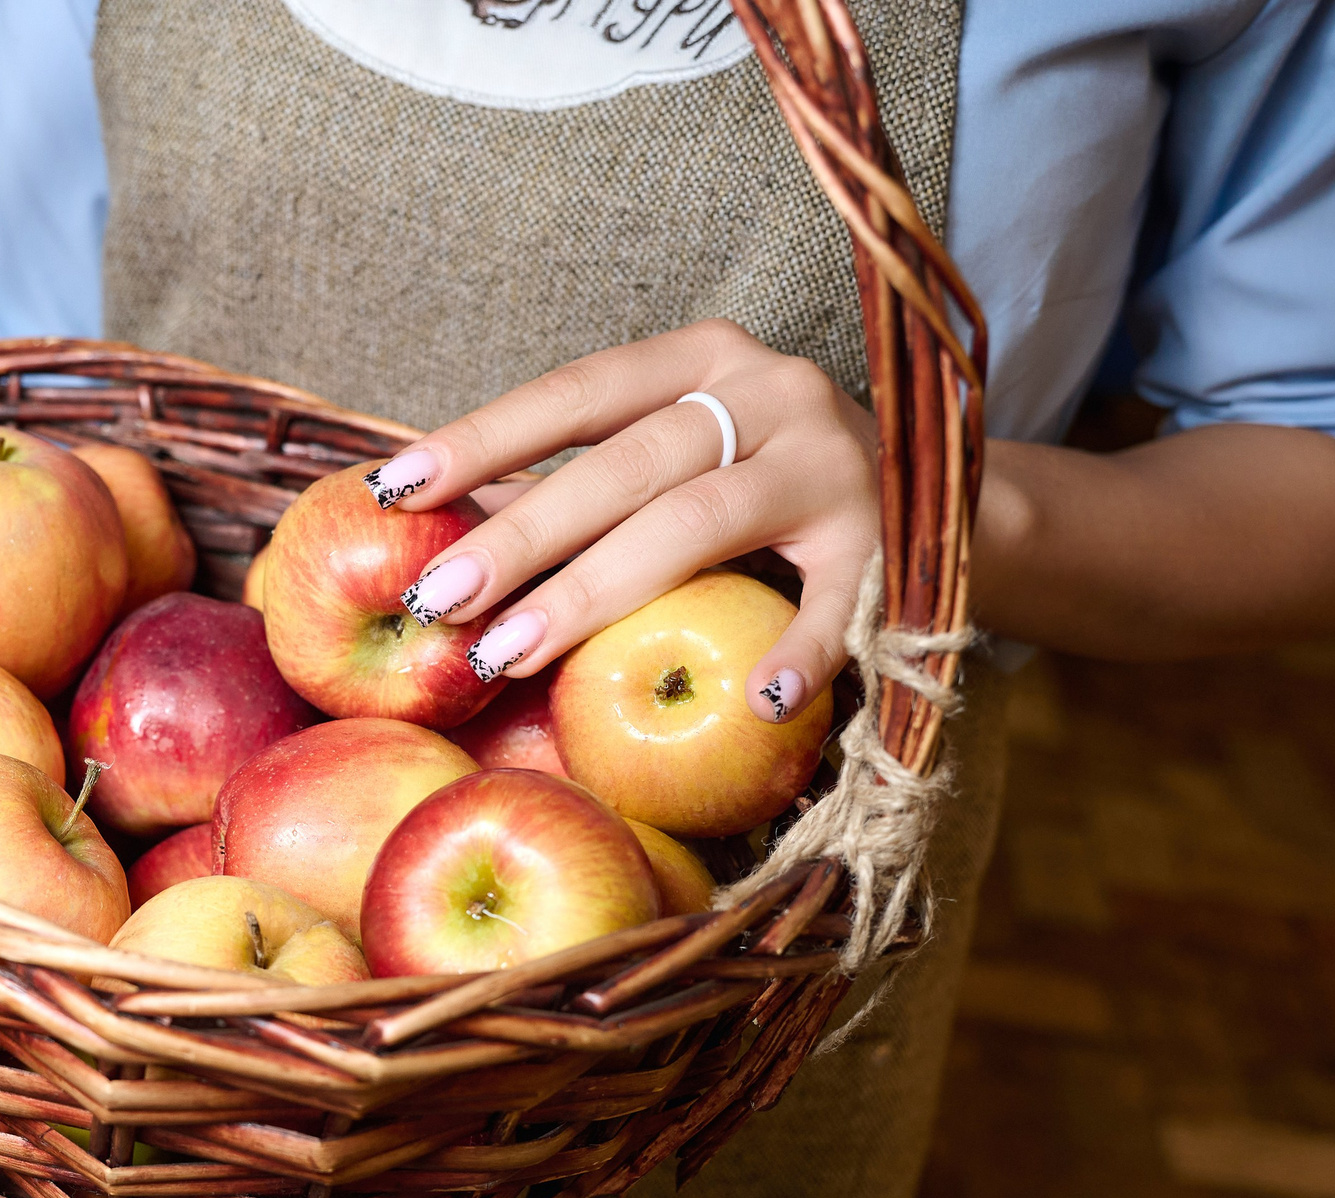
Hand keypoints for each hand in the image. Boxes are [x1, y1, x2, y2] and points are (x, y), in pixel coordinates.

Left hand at [365, 319, 882, 721]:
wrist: (940, 506)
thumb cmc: (762, 493)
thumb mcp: (679, 461)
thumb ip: (584, 483)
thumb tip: (446, 526)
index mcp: (703, 360)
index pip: (578, 392)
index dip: (485, 437)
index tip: (394, 488)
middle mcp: (771, 393)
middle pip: (627, 463)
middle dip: (523, 535)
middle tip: (440, 601)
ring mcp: (835, 464)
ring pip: (700, 521)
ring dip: (600, 592)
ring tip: (514, 652)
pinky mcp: (892, 543)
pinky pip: (835, 606)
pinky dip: (797, 652)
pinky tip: (751, 699)